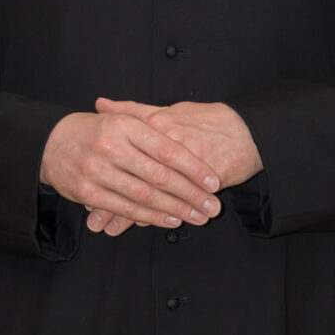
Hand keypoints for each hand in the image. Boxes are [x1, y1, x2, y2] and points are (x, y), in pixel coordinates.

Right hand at [40, 108, 220, 234]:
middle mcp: (111, 147)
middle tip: (212, 206)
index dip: (193, 168)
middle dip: (191, 194)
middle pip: (160, 175)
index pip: (168, 149)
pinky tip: (170, 220)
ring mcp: (97, 170)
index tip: (213, 181)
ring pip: (144, 195)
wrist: (50, 143)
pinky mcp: (87, 191)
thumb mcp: (123, 120)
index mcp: (125, 126)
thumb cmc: (95, 132)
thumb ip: (154, 130)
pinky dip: (150, 217)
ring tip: (197, 216)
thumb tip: (192, 147)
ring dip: (175, 209)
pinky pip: (125, 208)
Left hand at [91, 99, 261, 232]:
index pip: (125, 154)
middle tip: (95, 222)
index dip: (106, 176)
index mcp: (158, 125)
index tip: (87, 193)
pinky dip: (160, 216)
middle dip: (113, 203)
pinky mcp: (207, 180)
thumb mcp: (169, 110)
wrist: (248, 132)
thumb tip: (101, 103)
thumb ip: (133, 111)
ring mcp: (190, 163)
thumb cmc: (207, 121)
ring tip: (112, 230)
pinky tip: (145, 226)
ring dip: (130, 215)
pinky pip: (179, 203)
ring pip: (154, 194)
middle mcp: (171, 143)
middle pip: (135, 178)